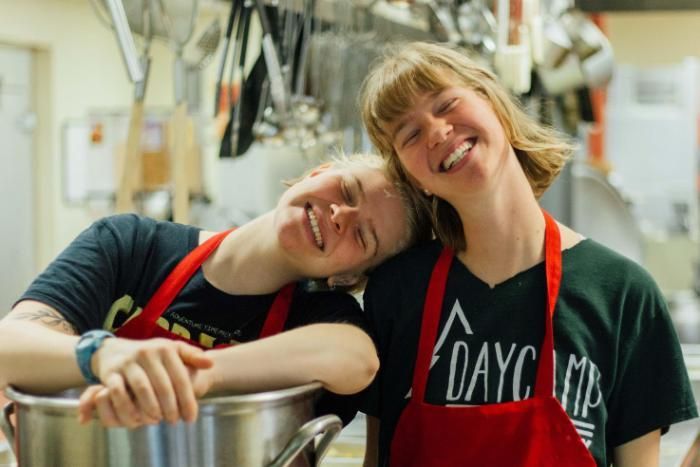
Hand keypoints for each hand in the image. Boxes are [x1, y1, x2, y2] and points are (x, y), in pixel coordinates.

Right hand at [83, 337, 212, 425]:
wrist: (115, 351)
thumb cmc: (151, 355)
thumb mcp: (172, 350)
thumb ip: (192, 356)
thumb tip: (210, 364)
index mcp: (166, 349)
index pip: (180, 378)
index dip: (187, 400)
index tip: (191, 418)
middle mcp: (148, 353)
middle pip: (163, 386)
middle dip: (171, 408)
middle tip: (174, 422)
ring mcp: (128, 362)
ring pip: (143, 389)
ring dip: (152, 409)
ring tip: (158, 421)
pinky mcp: (111, 373)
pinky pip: (119, 393)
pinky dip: (129, 408)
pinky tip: (137, 419)